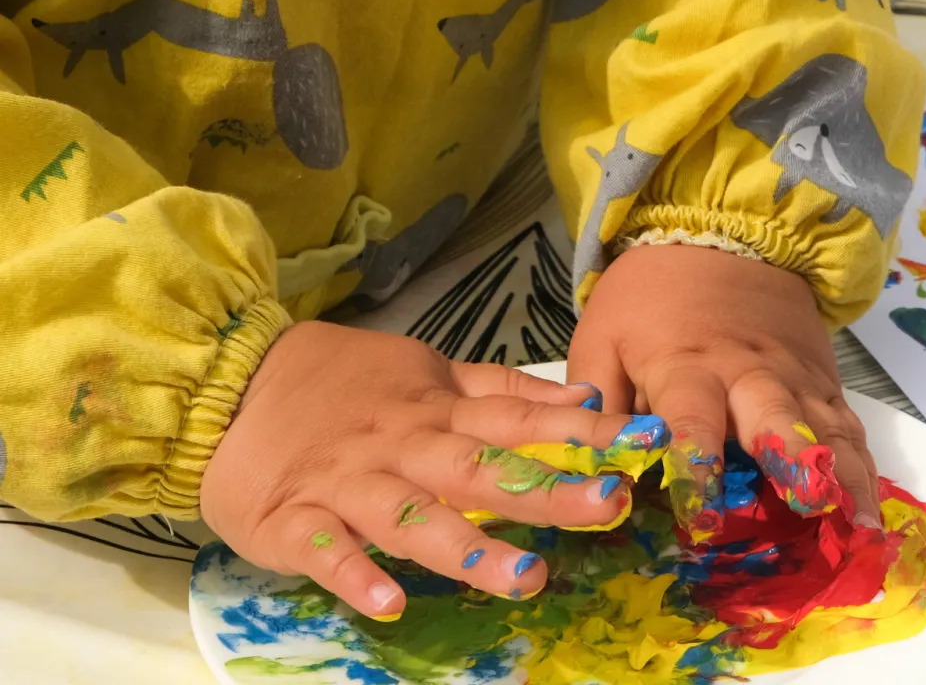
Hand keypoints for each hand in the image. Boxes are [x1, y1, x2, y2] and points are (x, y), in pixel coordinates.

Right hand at [201, 322, 647, 620]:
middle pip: (480, 469)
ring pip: (413, 517)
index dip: (584, 433)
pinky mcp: (294, 520)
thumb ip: (505, 391)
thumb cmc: (344, 387)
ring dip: (467, 546)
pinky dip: (355, 576)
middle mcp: (403, 446)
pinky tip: (389, 603)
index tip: (645, 443)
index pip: (522, 420)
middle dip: (546, 491)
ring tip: (523, 577)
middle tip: (608, 507)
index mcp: (439, 412)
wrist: (227, 386)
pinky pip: (326, 551)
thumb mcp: (430, 374)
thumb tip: (585, 399)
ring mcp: (349, 485)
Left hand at [568, 244, 879, 542]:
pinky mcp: (823, 384)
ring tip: (861, 528)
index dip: (698, 468)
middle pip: (777, 419)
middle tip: (810, 506)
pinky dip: (864, 468)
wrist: (722, 238)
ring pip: (825, 430)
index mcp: (686, 366)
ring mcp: (795, 379)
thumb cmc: (650, 300)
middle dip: (793, 463)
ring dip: (844, 478)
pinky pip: (848, 428)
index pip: (692, 422)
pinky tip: (872, 509)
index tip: (702, 517)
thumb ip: (597, 406)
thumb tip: (598, 469)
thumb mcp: (602, 339)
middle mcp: (750, 373)